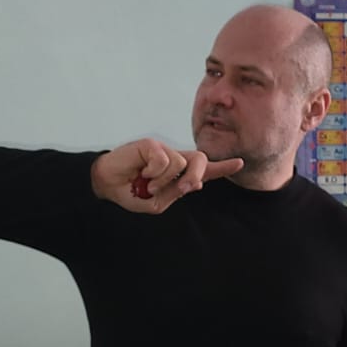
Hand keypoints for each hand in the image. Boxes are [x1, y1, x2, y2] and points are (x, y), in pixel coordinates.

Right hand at [90, 138, 242, 212]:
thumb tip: (195, 183)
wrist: (106, 185)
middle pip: (200, 159)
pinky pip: (164, 160)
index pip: (204, 169)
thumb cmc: (131, 193)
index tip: (240, 163)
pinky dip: (153, 172)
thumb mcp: (156, 202)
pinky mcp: (151, 144)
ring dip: (164, 180)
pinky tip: (141, 173)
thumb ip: (175, 193)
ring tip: (147, 185)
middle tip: (186, 187)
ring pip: (180, 163)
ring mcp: (163, 150)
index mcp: (178, 174)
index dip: (222, 168)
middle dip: (197, 175)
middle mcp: (174, 159)